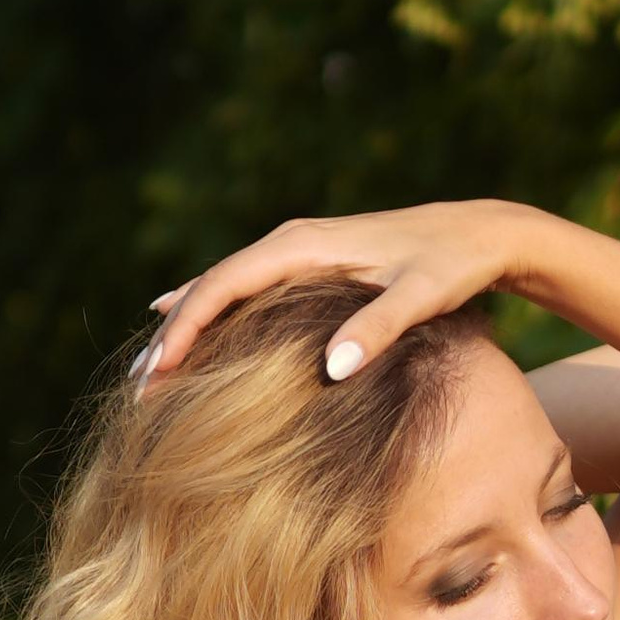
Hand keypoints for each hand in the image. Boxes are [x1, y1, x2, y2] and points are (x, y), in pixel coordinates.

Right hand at [131, 199, 536, 396]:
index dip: (188, 328)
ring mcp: (297, 252)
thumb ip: (379, 329)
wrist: (480, 233)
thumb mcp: (422, 296)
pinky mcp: (308, 265)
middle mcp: (291, 243)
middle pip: (211, 287)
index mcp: (305, 247)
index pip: (226, 286)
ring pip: (222, 288)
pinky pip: (242, 289)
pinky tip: (180, 323)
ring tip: (150, 369)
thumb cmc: (453, 264)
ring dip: (184, 327)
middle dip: (172, 336)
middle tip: (139, 387)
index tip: (160, 370)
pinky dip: (208, 310)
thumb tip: (331, 369)